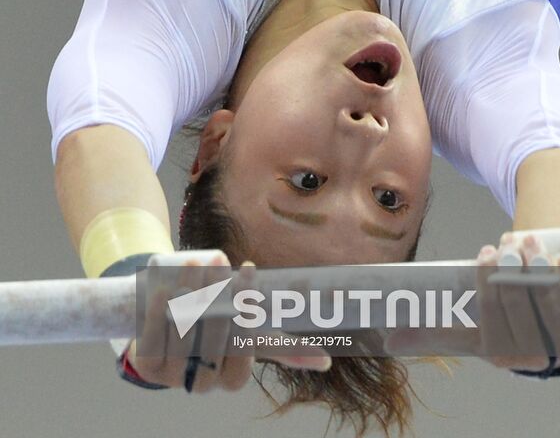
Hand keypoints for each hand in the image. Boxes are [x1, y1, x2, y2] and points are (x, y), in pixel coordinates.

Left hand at [127, 252, 331, 392]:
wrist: (166, 335)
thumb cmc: (218, 331)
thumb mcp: (249, 338)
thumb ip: (282, 348)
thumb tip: (327, 361)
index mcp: (231, 378)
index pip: (243, 348)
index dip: (246, 308)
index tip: (248, 270)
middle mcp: (202, 383)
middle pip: (212, 337)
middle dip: (217, 295)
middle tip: (220, 261)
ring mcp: (172, 377)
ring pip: (184, 332)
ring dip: (190, 291)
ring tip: (197, 263)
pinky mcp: (147, 366)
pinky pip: (153, 336)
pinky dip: (160, 309)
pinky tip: (167, 287)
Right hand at [384, 231, 559, 369]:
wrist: (550, 320)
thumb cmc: (503, 319)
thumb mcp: (470, 327)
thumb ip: (432, 331)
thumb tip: (386, 339)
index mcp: (500, 356)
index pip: (491, 317)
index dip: (487, 284)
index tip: (484, 253)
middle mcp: (534, 359)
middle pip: (521, 309)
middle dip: (512, 273)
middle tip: (507, 245)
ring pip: (549, 305)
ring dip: (539, 270)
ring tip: (528, 242)